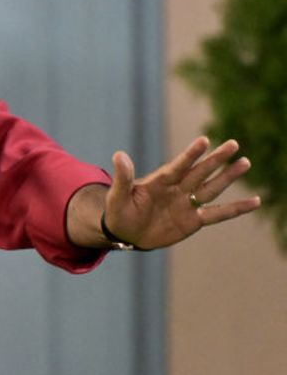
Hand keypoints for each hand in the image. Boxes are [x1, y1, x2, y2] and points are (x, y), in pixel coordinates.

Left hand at [104, 137, 261, 249]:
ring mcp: (187, 204)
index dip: (190, 155)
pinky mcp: (194, 220)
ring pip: (211, 188)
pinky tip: (256, 201)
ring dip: (228, 177)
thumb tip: (118, 155)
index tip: (204, 141)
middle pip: (200, 172)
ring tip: (245, 162)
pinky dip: (236, 208)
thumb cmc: (120, 211)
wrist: (127, 233)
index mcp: (159, 181)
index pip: (178, 166)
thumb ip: (123, 177)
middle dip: (215, 159)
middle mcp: (177, 189)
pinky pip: (218, 214)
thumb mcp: (117, 196)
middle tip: (233, 144)